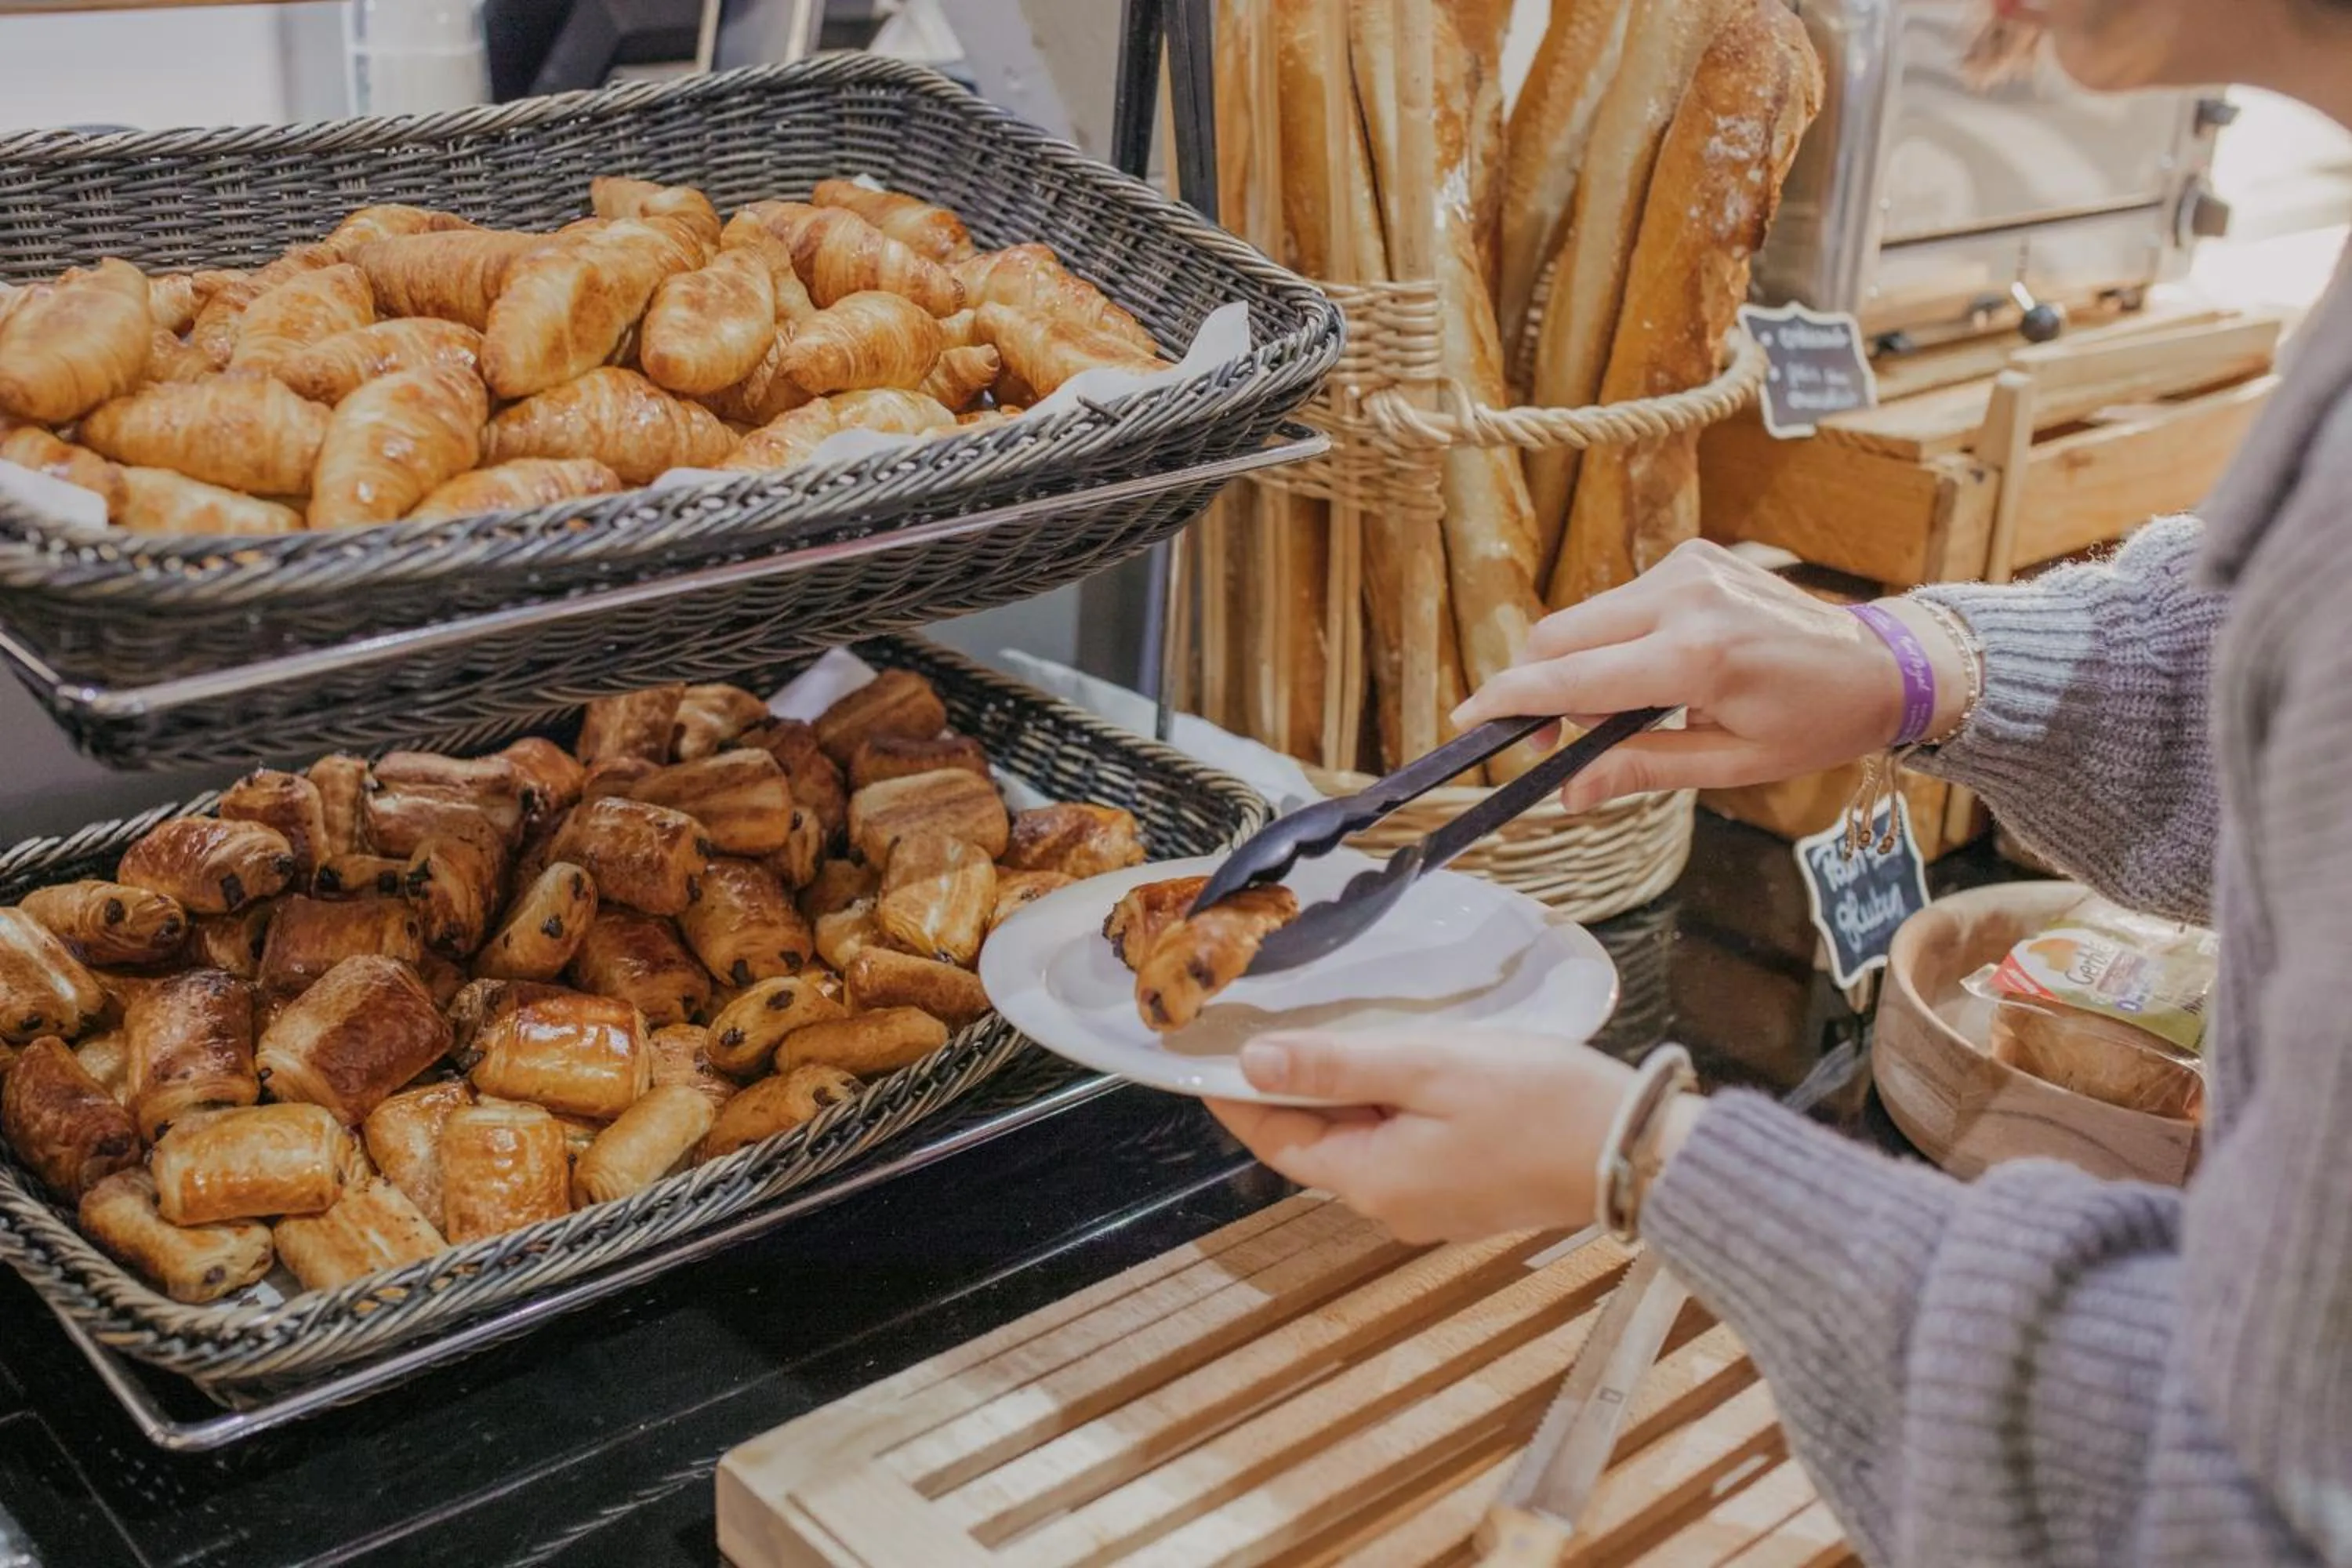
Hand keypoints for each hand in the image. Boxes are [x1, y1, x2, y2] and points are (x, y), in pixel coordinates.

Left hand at [1204, 1030, 1651, 1243]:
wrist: (1634, 1149)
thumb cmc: (1536, 1103)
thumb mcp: (1427, 1067)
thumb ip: (1336, 1065)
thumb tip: (1252, 1064)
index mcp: (1372, 1180)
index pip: (1275, 1138)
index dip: (1236, 1095)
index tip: (1204, 1053)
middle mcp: (1391, 1205)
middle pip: (1315, 1142)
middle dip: (1290, 1087)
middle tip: (1266, 1024)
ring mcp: (1430, 1204)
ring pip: (1359, 1142)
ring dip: (1341, 1093)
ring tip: (1334, 1032)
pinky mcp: (1464, 1192)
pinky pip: (1400, 1147)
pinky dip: (1386, 1107)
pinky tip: (1400, 1067)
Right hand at [1452, 541, 1968, 813]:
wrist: (1883, 662)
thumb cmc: (1815, 722)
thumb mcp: (1731, 764)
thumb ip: (1642, 770)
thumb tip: (1568, 793)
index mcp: (1695, 657)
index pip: (1571, 677)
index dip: (1510, 700)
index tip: (1467, 720)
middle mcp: (1683, 598)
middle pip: (1559, 636)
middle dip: (1536, 688)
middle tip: (1551, 741)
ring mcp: (1686, 568)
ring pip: (1585, 617)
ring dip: (1576, 665)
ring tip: (1612, 713)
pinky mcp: (1692, 556)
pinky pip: (1619, 602)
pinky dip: (1613, 640)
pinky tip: (1649, 672)